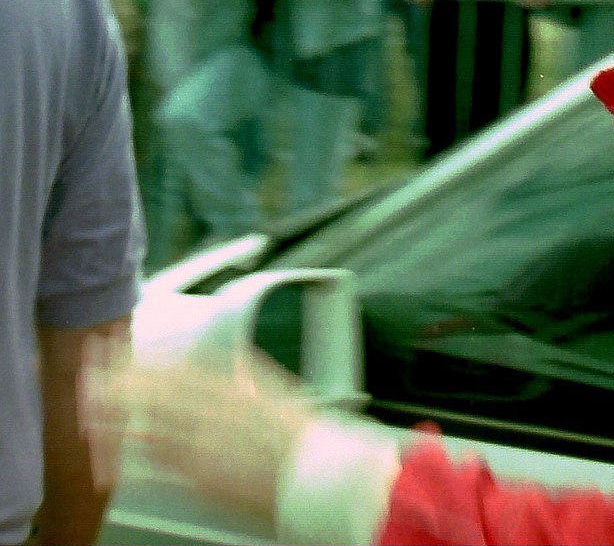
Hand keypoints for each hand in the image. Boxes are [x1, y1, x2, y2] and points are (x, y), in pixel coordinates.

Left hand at [83, 342, 312, 528]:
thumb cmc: (301, 434)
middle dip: (116, 380)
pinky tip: (109, 458)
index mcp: (230, 385)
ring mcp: (204, 443)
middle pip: (152, 391)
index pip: (172, 366)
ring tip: (86, 409)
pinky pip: (156, 464)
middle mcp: (212, 410)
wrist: (316, 471)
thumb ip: (248, 371)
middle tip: (87, 372)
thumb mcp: (276, 387)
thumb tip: (234, 358)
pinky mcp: (200, 477)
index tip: (116, 347)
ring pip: (147, 425)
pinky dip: (131, 459)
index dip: (139, 357)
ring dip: (114, 416)